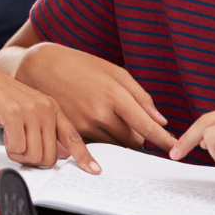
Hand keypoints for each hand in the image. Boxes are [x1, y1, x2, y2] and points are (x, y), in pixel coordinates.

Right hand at [0, 63, 97, 171]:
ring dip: (20, 155)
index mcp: (52, 108)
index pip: (73, 136)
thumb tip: (63, 153)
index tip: (94, 170)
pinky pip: (18, 149)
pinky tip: (5, 136)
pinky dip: (9, 149)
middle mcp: (45, 108)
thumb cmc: (0, 98)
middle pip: (51, 156)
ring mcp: (31, 110)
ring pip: (35, 155)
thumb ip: (47, 130)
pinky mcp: (14, 114)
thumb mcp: (29, 111)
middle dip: (34, 159)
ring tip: (12, 139)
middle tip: (21, 148)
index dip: (83, 156)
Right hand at [16, 43, 174, 150]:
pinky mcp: (72, 133)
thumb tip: (160, 121)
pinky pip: (98, 145)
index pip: (147, 127)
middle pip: (133, 141)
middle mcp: (99, 114)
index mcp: (114, 96)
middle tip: (133, 121)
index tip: (176, 149)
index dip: (164, 141)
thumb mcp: (114, 72)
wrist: (39, 67)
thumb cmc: (79, 65)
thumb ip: (140, 97)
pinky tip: (96, 121)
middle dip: (139, 135)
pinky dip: (104, 138)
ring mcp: (84, 125)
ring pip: (116, 145)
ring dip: (121, 138)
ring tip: (110, 116)